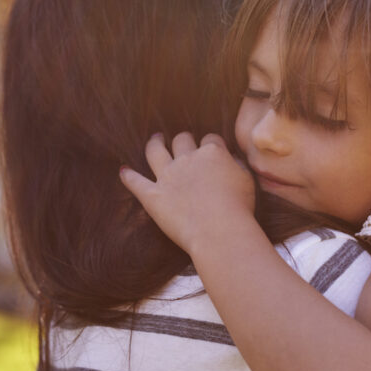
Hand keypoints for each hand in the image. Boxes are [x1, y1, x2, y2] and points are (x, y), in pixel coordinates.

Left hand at [119, 132, 256, 254]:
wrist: (219, 231)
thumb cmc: (239, 208)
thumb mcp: (247, 181)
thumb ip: (237, 166)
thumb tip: (232, 159)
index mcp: (212, 153)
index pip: (210, 139)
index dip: (211, 144)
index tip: (212, 150)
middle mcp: (187, 160)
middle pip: (182, 140)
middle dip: (184, 139)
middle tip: (184, 141)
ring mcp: (167, 177)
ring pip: (155, 151)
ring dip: (154, 143)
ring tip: (155, 139)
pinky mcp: (152, 196)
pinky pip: (135, 182)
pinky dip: (127, 176)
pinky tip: (123, 171)